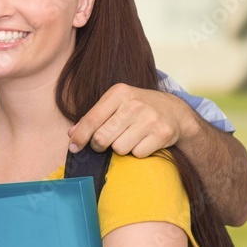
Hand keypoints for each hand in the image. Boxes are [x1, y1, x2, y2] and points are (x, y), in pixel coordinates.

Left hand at [68, 83, 190, 156]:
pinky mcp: (162, 133)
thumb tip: (72, 134)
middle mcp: (134, 104)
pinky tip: (144, 141)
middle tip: (106, 143)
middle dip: (99, 145)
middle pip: (102, 138)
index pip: (91, 119)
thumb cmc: (137, 108)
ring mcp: (150, 118)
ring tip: (130, 137)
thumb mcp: (115, 104)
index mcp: (118, 93)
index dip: (80, 136)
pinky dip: (138, 152)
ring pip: (119, 149)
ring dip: (121, 148)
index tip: (74, 148)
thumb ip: (93, 118)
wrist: (174, 110)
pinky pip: (137, 154)